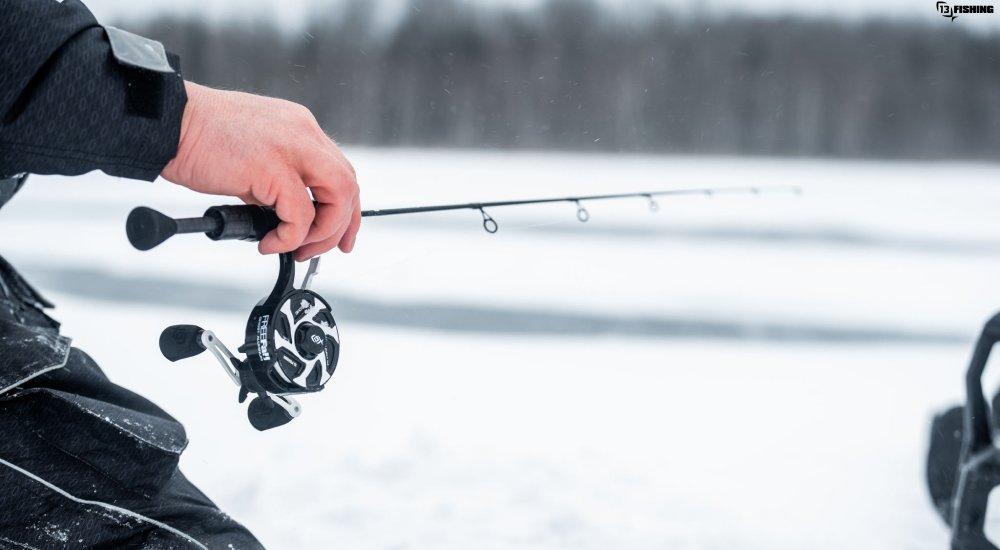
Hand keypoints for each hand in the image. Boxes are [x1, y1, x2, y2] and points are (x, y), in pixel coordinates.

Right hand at [161, 82, 360, 259]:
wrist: (167, 122)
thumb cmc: (199, 138)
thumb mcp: (254, 154)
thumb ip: (277, 179)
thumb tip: (286, 218)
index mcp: (300, 127)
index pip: (339, 171)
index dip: (345, 208)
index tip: (338, 234)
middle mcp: (303, 133)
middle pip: (348, 185)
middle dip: (342, 225)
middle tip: (321, 250)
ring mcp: (291, 148)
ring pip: (337, 197)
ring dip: (322, 233)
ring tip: (296, 249)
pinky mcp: (272, 168)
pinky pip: (300, 215)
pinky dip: (290, 237)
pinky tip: (270, 243)